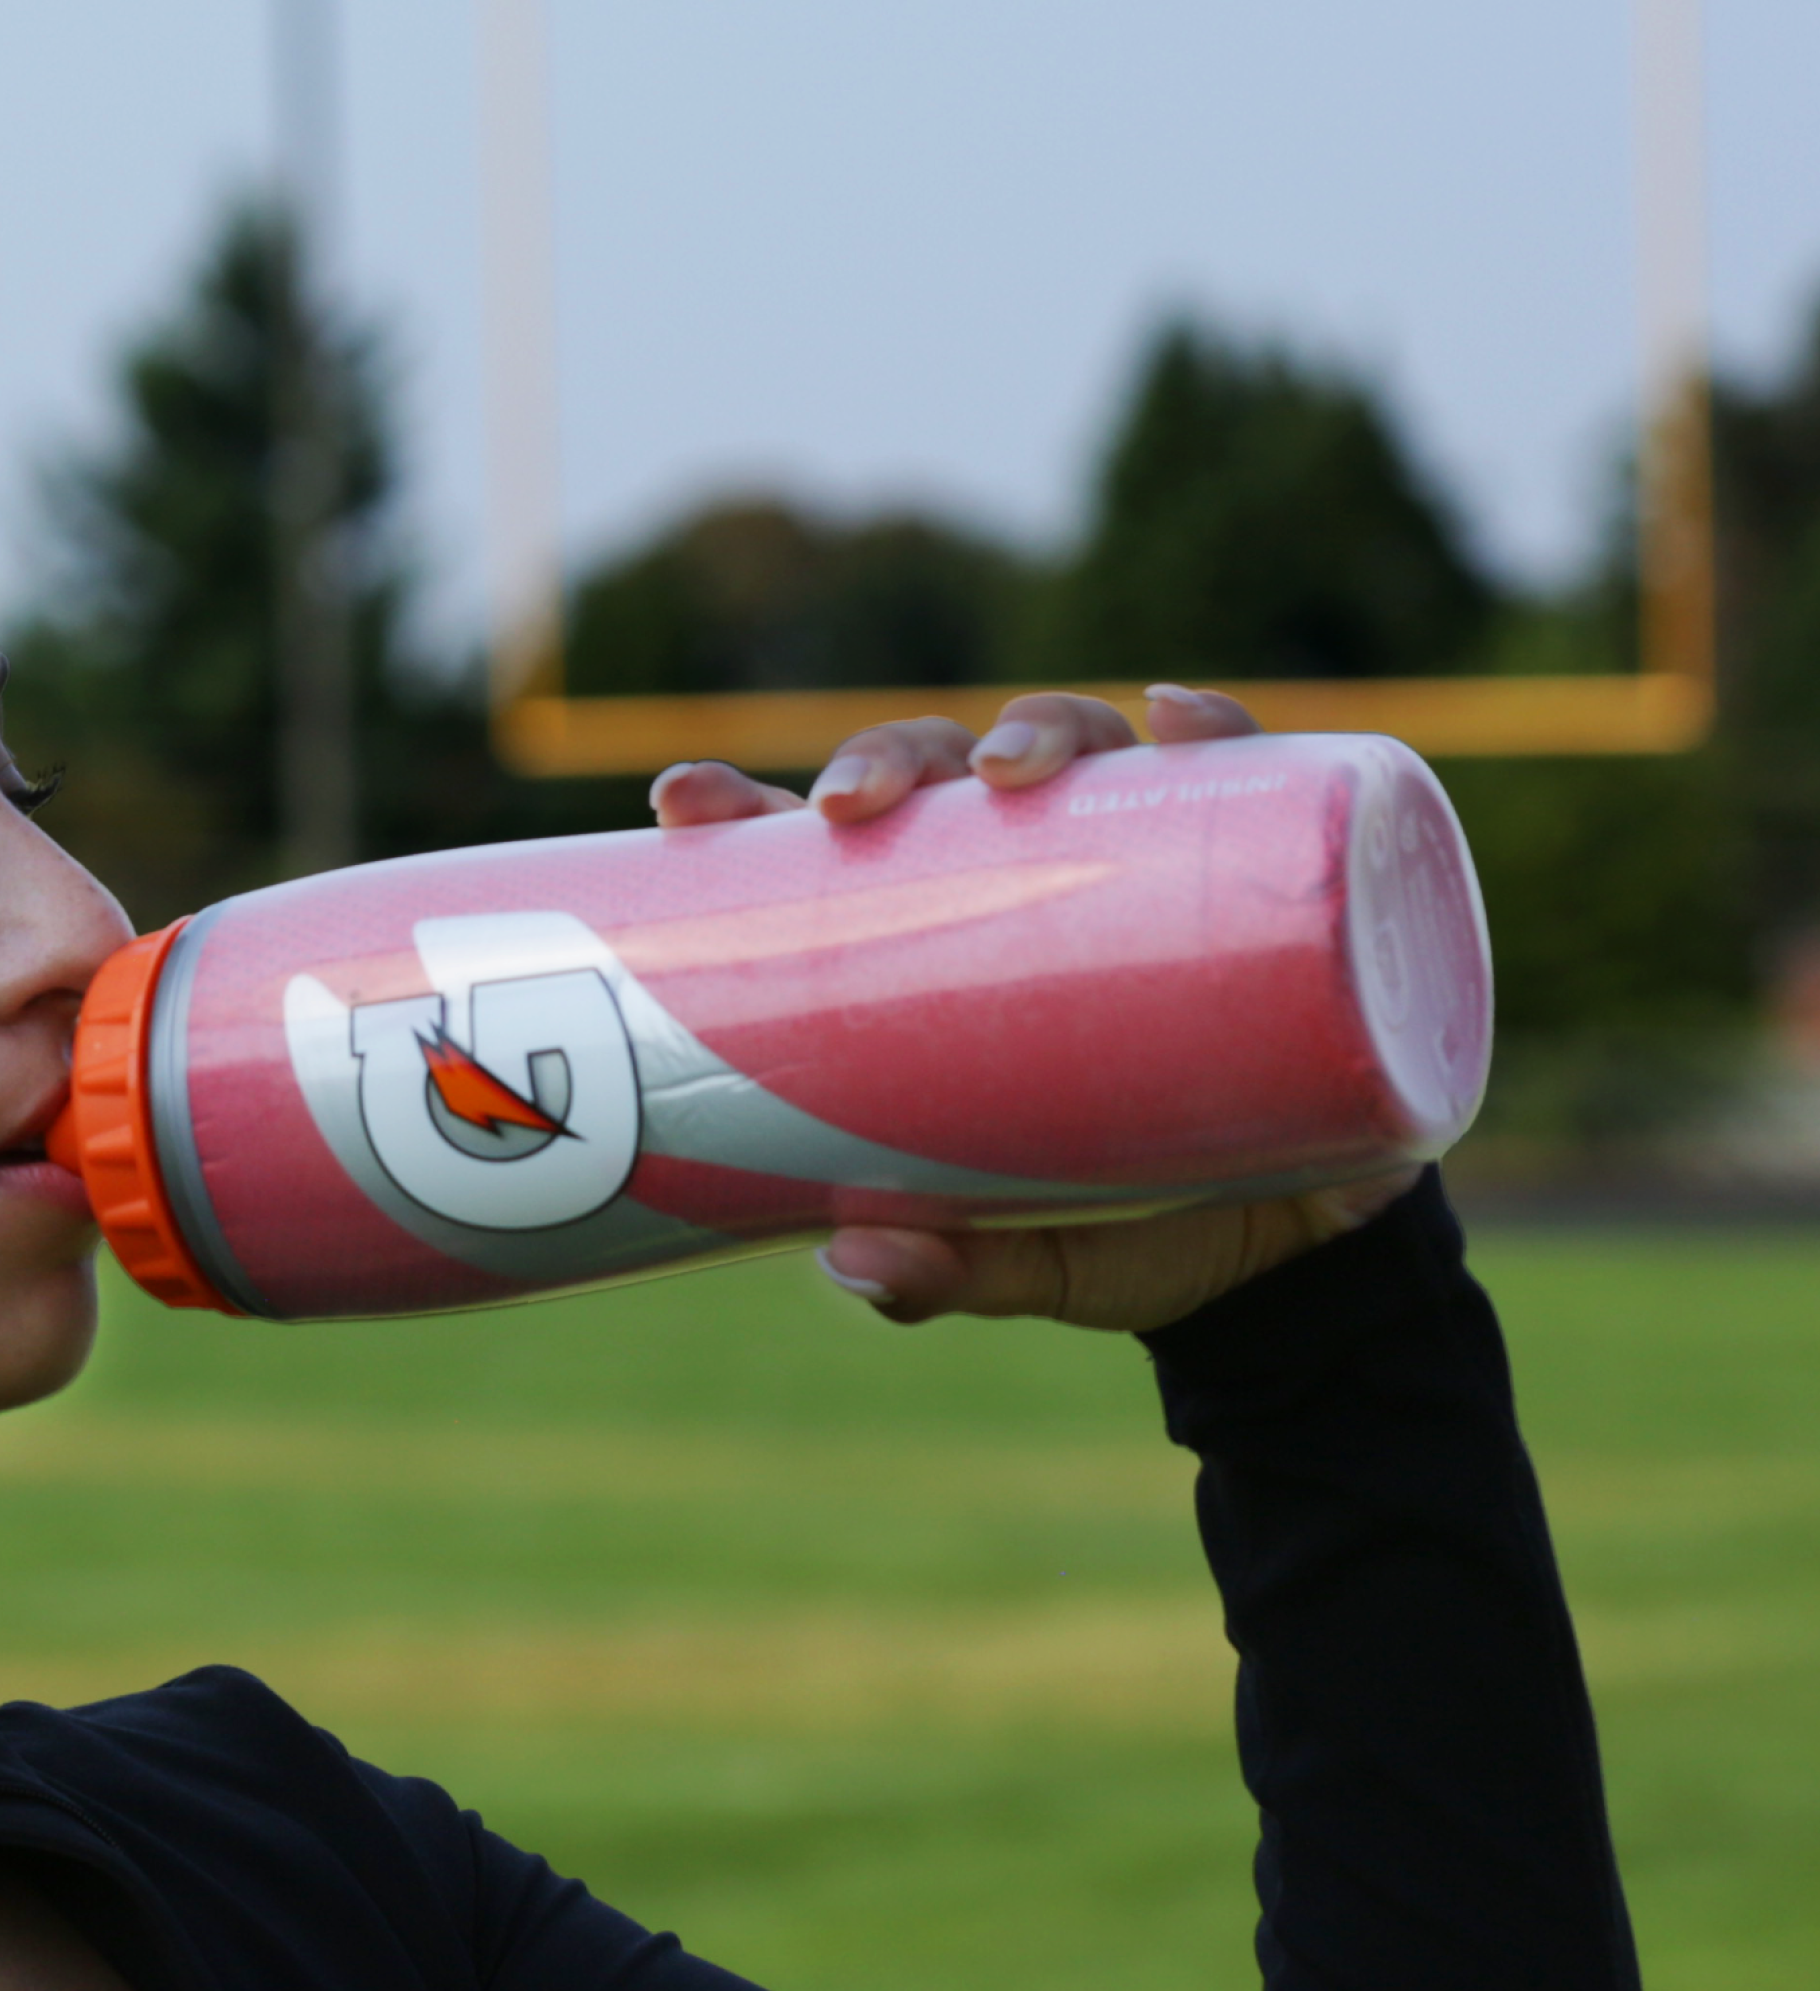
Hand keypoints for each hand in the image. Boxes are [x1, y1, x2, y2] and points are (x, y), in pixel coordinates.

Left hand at [646, 684, 1412, 1333]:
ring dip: (1039, 729)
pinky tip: (1184, 720)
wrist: (1307, 1261)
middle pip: (946, 776)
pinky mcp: (1273, 881)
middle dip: (890, 756)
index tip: (683, 801)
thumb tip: (851, 1259)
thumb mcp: (1036, 1262)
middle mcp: (1041, 880)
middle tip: (851, 805)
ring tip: (1011, 768)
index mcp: (944, 948)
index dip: (749, 806)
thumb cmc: (1132, 1231)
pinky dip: (1221, 733)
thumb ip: (952, 1269)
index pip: (830, 853)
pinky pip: (1256, 779)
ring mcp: (1156, 867)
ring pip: (1085, 751)